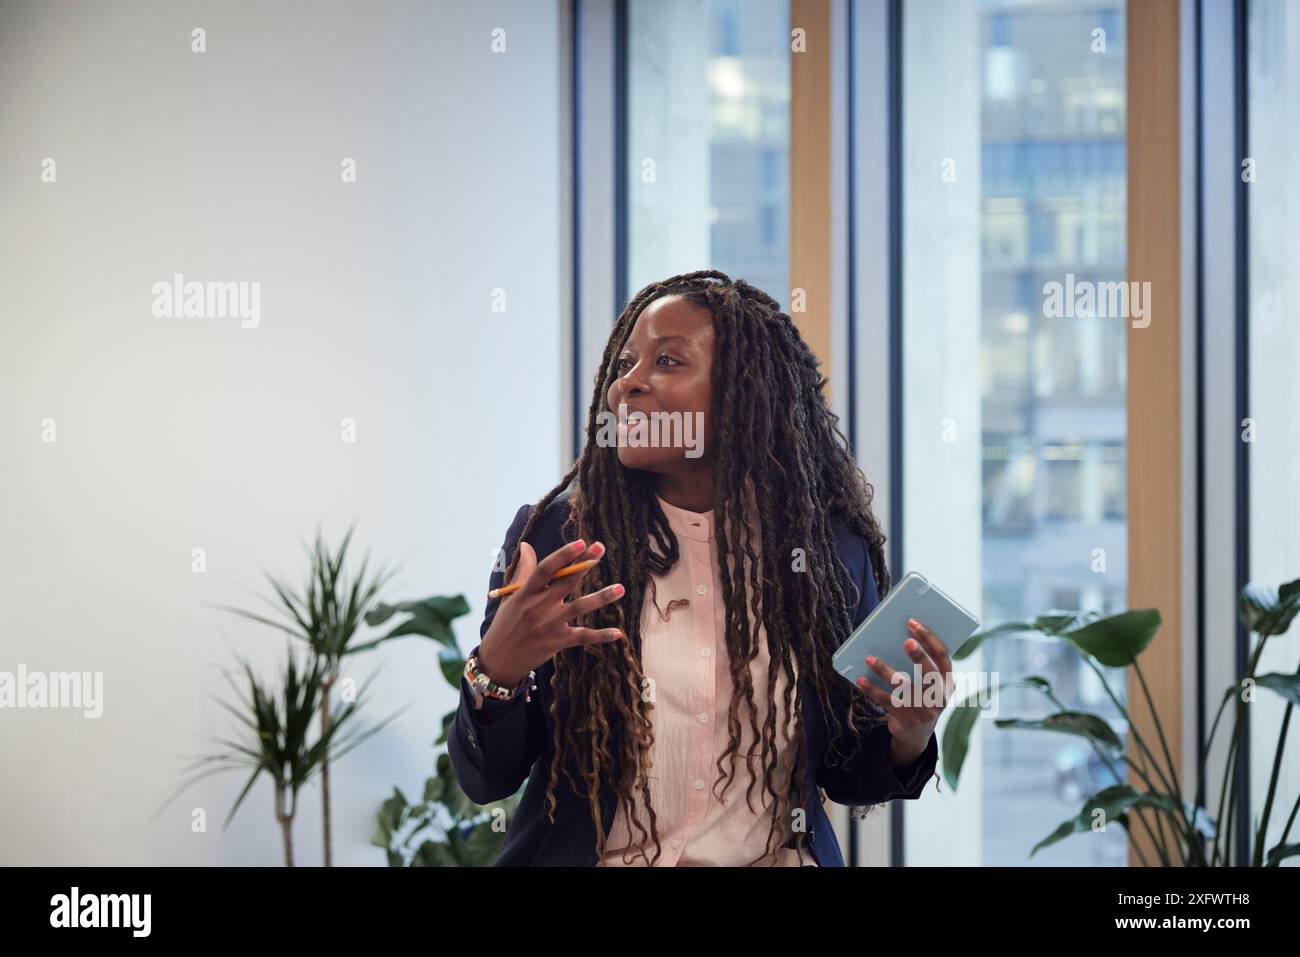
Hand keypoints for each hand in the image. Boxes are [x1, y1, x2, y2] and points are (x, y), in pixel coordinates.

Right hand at [477, 538, 625, 685]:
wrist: (498, 660)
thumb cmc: (506, 624)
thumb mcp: (512, 597)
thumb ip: (523, 571)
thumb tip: (526, 546)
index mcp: (526, 593)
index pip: (545, 569)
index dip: (562, 555)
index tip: (580, 542)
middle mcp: (538, 607)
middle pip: (565, 582)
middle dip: (584, 564)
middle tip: (600, 547)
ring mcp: (549, 625)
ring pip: (579, 607)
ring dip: (601, 598)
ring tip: (620, 588)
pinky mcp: (557, 642)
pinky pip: (582, 637)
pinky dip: (600, 636)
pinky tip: (618, 633)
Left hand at [853, 618, 954, 754]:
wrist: (916, 733)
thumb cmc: (920, 696)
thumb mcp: (928, 683)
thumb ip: (921, 664)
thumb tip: (897, 635)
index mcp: (948, 682)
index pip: (943, 656)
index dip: (930, 639)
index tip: (913, 623)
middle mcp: (940, 697)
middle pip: (931, 673)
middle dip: (919, 656)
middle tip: (905, 640)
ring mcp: (924, 711)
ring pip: (903, 687)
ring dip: (884, 670)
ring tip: (869, 658)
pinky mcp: (907, 719)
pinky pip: (886, 701)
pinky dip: (871, 689)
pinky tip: (860, 679)